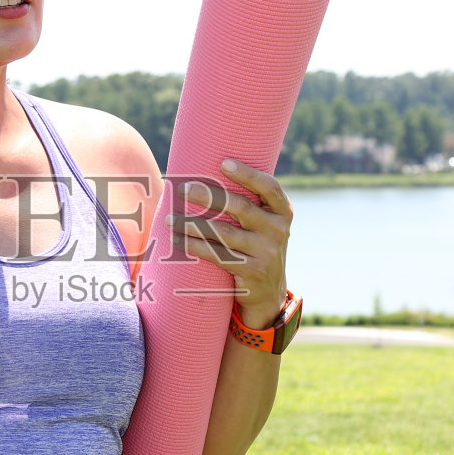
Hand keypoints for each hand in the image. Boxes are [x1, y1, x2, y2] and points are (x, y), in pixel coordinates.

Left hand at [166, 158, 292, 328]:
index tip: (223, 163)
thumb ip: (251, 202)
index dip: (248, 174)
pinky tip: (178, 240)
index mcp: (282, 212)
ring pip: (223, 232)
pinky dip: (194, 246)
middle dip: (208, 195)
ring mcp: (266, 252)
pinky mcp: (251, 271)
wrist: (269, 292)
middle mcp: (278, 230)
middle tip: (182, 189)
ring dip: (193, 224)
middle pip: (240, 207)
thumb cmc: (257, 245)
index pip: (269, 187)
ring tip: (171, 218)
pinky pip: (216, 255)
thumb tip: (207, 171)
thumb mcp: (265, 224)